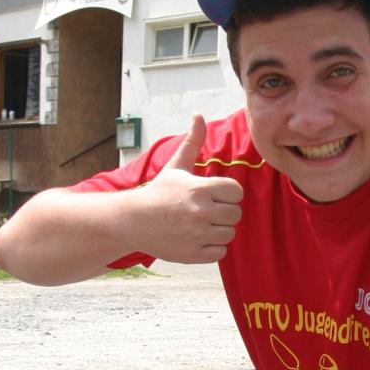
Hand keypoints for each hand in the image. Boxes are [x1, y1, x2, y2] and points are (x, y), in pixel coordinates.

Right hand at [129, 115, 242, 262]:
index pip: (236, 192)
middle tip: (206, 210)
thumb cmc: (159, 192)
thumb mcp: (176, 166)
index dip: (227, 193)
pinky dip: (212, 248)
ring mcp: (196, 234)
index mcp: (199, 188)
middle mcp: (200, 212)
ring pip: (229, 233)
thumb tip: (199, 115)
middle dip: (224, 212)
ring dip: (219, 230)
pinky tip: (197, 238)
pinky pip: (220, 252)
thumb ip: (192, 142)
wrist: (133, 220)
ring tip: (201, 224)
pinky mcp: (193, 254)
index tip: (214, 194)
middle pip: (236, 214)